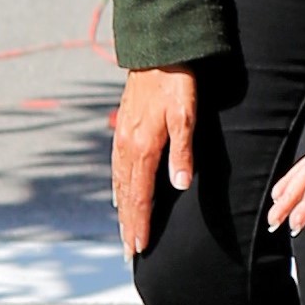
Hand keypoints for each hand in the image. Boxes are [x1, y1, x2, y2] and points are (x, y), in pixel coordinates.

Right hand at [110, 65, 200, 261]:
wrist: (157, 52)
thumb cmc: (176, 83)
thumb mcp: (186, 116)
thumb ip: (182, 152)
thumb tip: (179, 185)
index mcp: (143, 148)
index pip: (140, 197)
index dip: (140, 224)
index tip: (139, 248)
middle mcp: (127, 148)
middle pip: (126, 196)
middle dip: (128, 226)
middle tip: (129, 253)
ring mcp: (122, 139)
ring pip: (119, 184)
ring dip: (122, 211)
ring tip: (125, 232)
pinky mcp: (123, 130)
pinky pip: (117, 169)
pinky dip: (119, 190)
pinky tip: (120, 196)